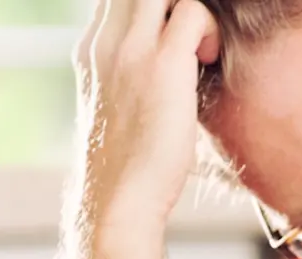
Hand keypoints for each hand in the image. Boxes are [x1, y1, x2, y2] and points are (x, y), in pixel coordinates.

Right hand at [73, 0, 219, 227]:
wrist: (117, 196)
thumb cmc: (128, 161)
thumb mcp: (119, 105)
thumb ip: (133, 76)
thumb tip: (169, 72)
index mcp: (91, 50)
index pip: (119, 1)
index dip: (152, 9)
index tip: (177, 38)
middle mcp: (105, 42)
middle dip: (170, 6)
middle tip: (191, 38)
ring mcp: (131, 50)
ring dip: (190, 11)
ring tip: (200, 50)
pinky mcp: (163, 65)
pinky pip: (193, 11)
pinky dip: (209, 28)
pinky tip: (207, 62)